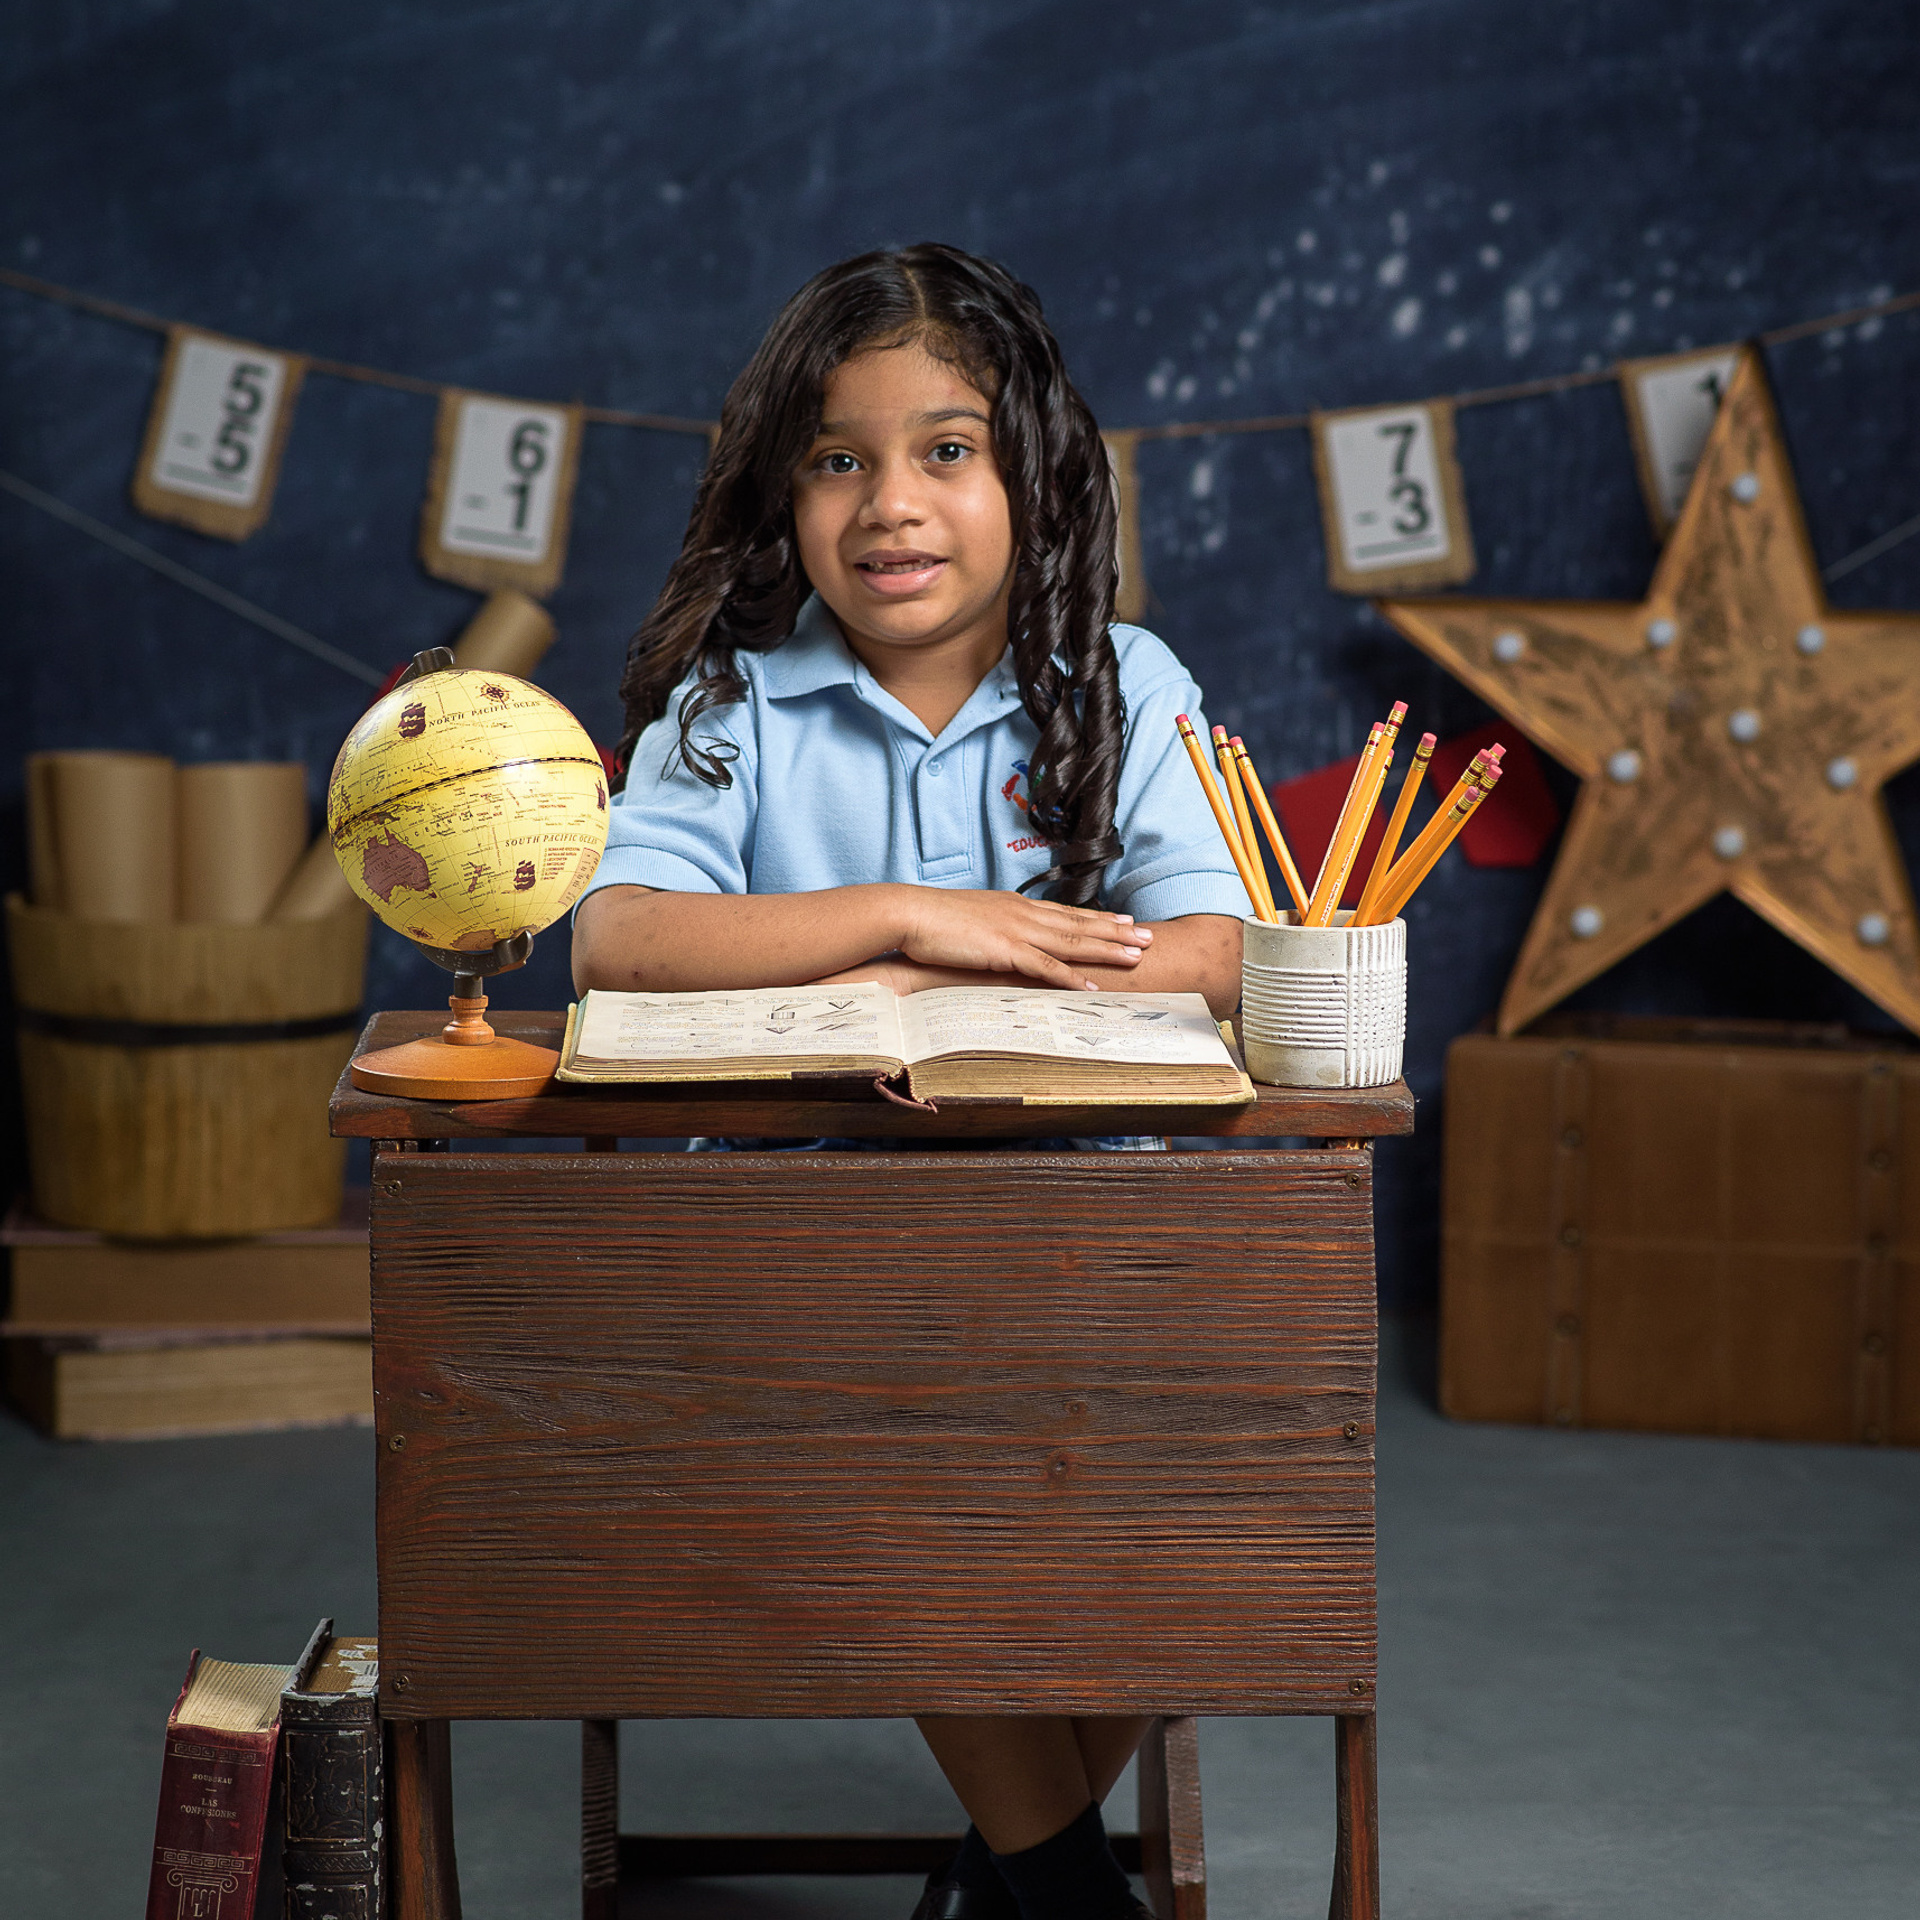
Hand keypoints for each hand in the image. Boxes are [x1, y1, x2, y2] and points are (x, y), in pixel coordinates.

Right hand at [892, 887, 1149, 989]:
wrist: (910, 912)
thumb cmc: (933, 919)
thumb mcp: (971, 919)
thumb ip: (993, 928)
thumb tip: (1002, 939)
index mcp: (1016, 906)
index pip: (1066, 912)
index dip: (1098, 917)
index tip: (1125, 919)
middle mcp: (1023, 914)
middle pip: (1079, 923)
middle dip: (1117, 931)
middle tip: (1148, 935)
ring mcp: (1016, 930)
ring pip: (1072, 941)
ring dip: (1107, 949)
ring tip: (1136, 955)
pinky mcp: (1004, 950)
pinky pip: (1045, 967)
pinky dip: (1072, 977)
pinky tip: (1093, 986)